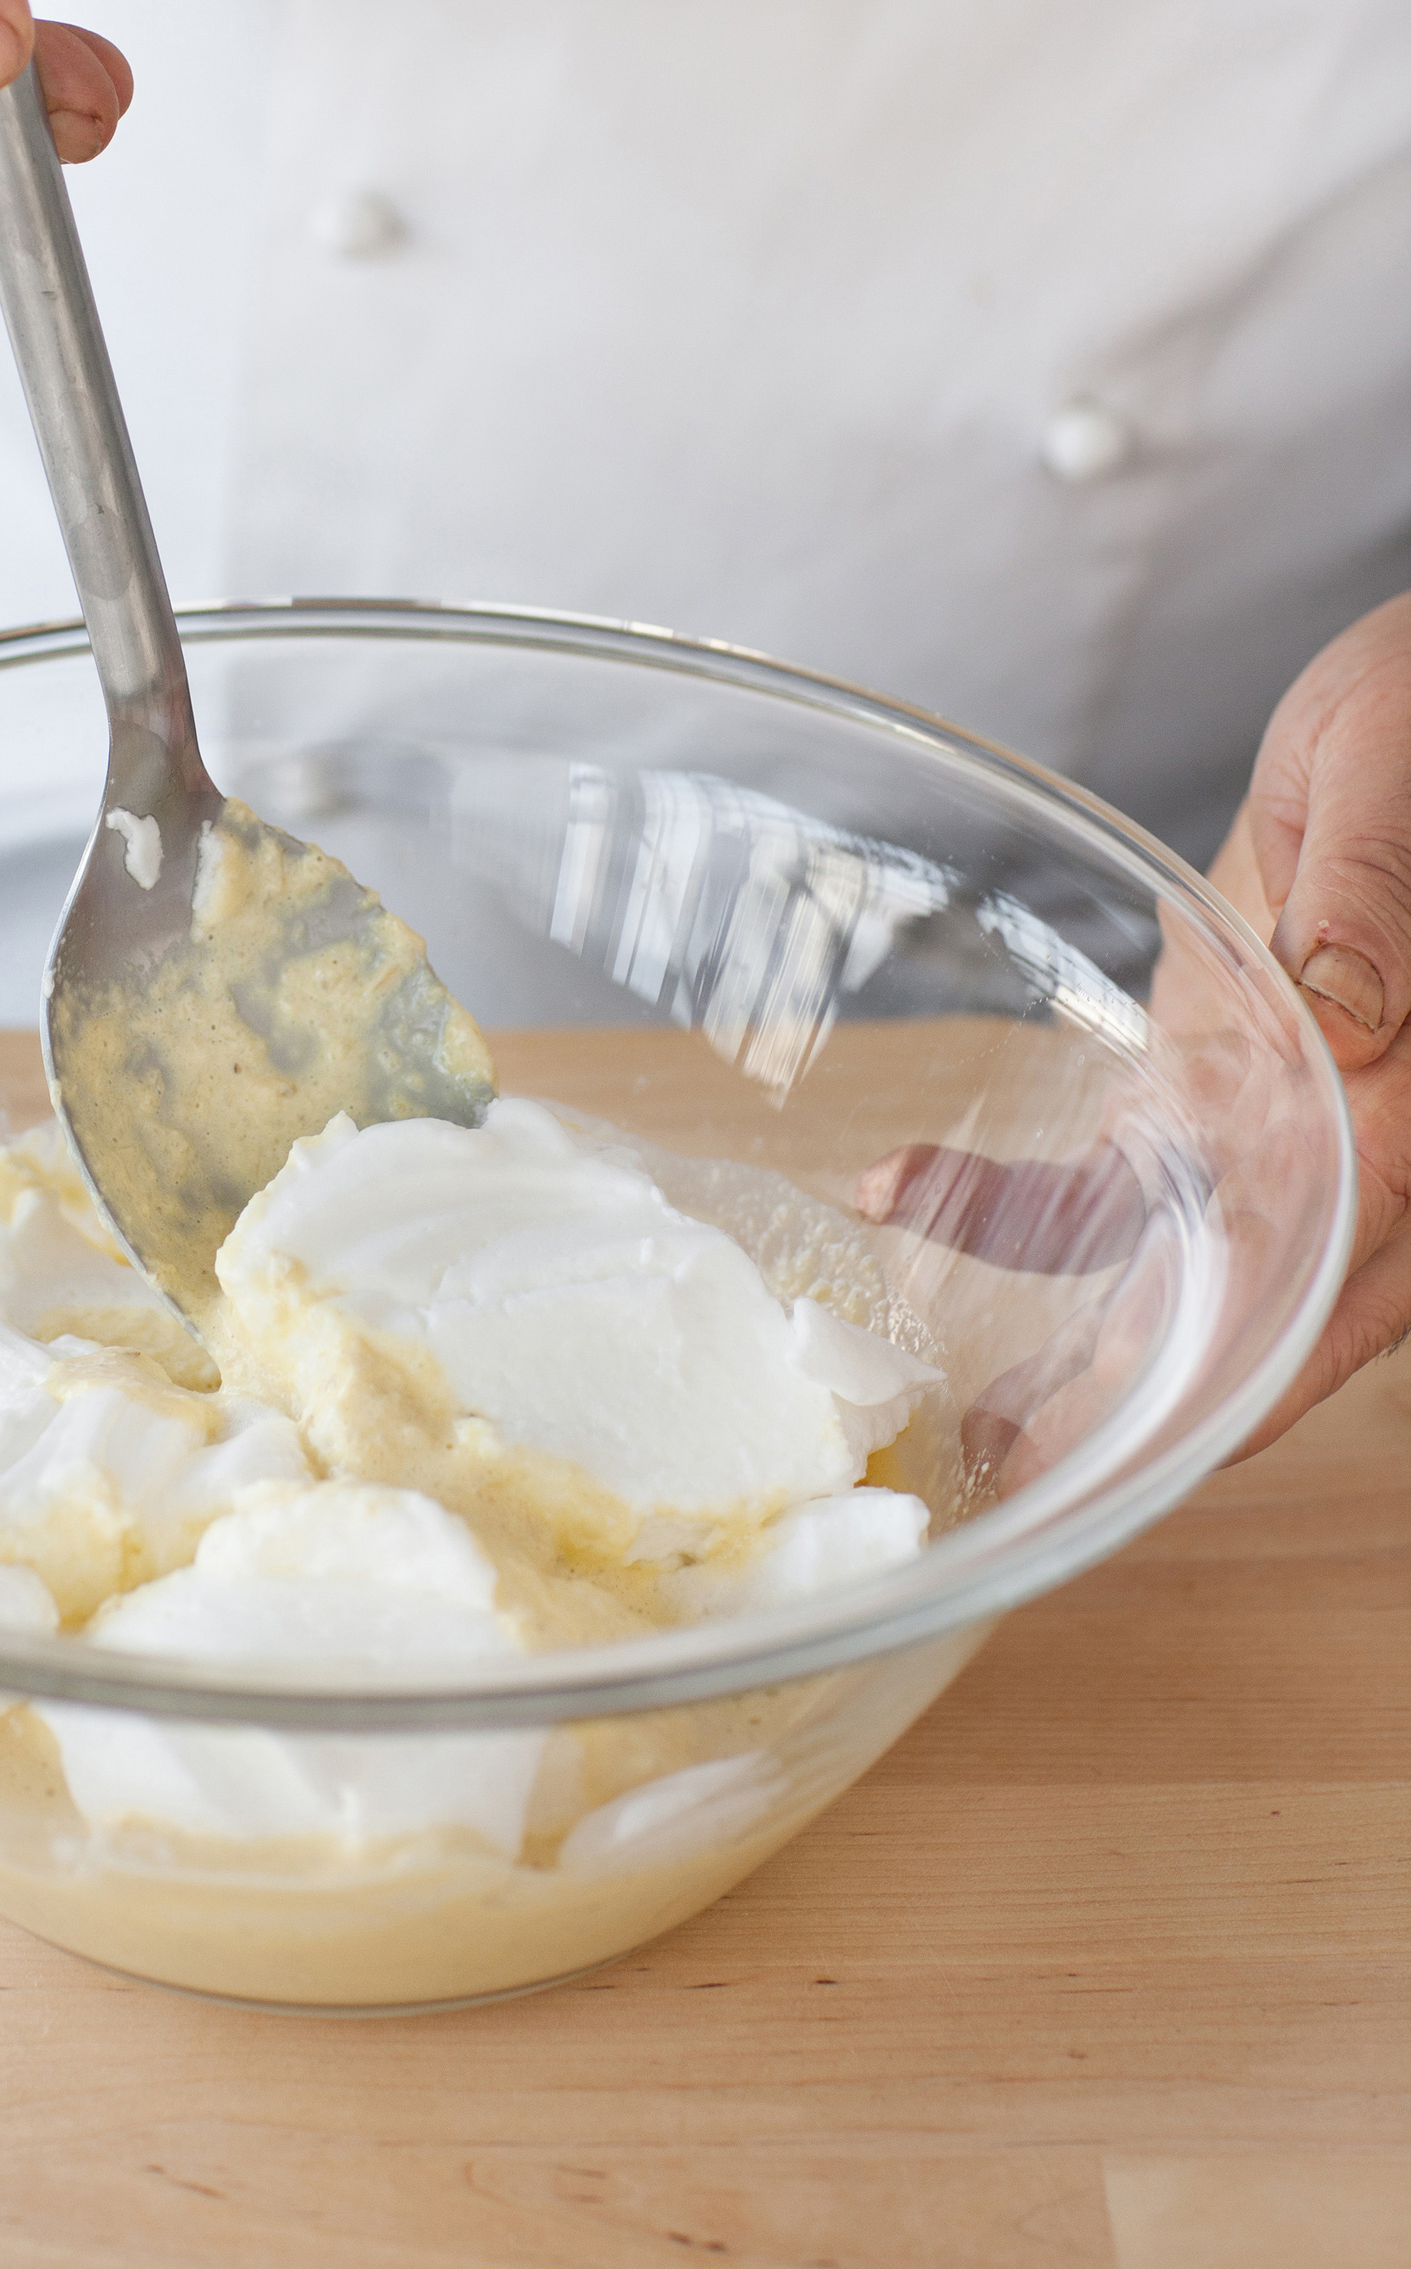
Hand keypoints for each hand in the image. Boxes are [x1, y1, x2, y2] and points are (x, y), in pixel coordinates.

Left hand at [859, 593, 1410, 1462]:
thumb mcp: (1397, 782)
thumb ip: (1379, 898)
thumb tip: (1346, 1012)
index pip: (1351, 1272)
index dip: (1263, 1375)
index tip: (1166, 1450)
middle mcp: (1357, 1137)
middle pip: (1267, 1313)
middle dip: (1152, 1411)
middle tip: (1028, 1486)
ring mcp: (1278, 1119)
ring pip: (1188, 1270)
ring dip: (1081, 1354)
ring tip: (975, 1426)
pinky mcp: (1211, 1080)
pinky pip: (1123, 1170)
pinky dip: (1017, 1205)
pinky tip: (907, 1192)